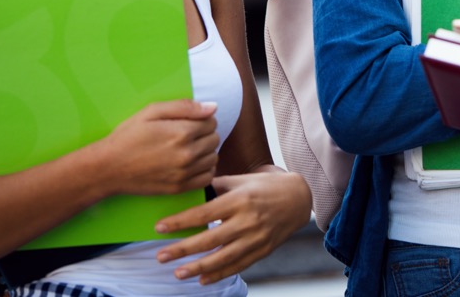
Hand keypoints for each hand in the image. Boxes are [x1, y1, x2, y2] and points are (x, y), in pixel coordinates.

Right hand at [92, 100, 218, 196]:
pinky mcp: (180, 188)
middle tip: (185, 134)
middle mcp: (187, 154)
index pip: (211, 121)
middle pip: (214, 139)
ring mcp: (184, 173)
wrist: (109, 168)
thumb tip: (212, 107)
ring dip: (205, 151)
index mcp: (182, 133)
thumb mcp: (151, 112)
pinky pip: (207, 177)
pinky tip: (190, 164)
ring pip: (213, 158)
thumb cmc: (128, 136)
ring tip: (187, 148)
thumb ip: (184, 107)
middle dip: (204, 133)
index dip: (201, 118)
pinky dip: (204, 169)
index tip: (188, 121)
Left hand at [153, 170, 311, 284]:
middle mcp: (247, 220)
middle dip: (183, 249)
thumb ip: (217, 186)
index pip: (204, 213)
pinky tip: (202, 279)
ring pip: (223, 257)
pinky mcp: (263, 250)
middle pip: (209, 238)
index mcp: (239, 199)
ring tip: (178, 273)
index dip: (181, 221)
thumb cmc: (266, 185)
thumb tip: (192, 190)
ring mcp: (256, 238)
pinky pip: (238, 265)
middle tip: (161, 256)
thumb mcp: (242, 179)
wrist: (299, 198)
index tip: (160, 227)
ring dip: (198, 267)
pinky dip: (220, 274)